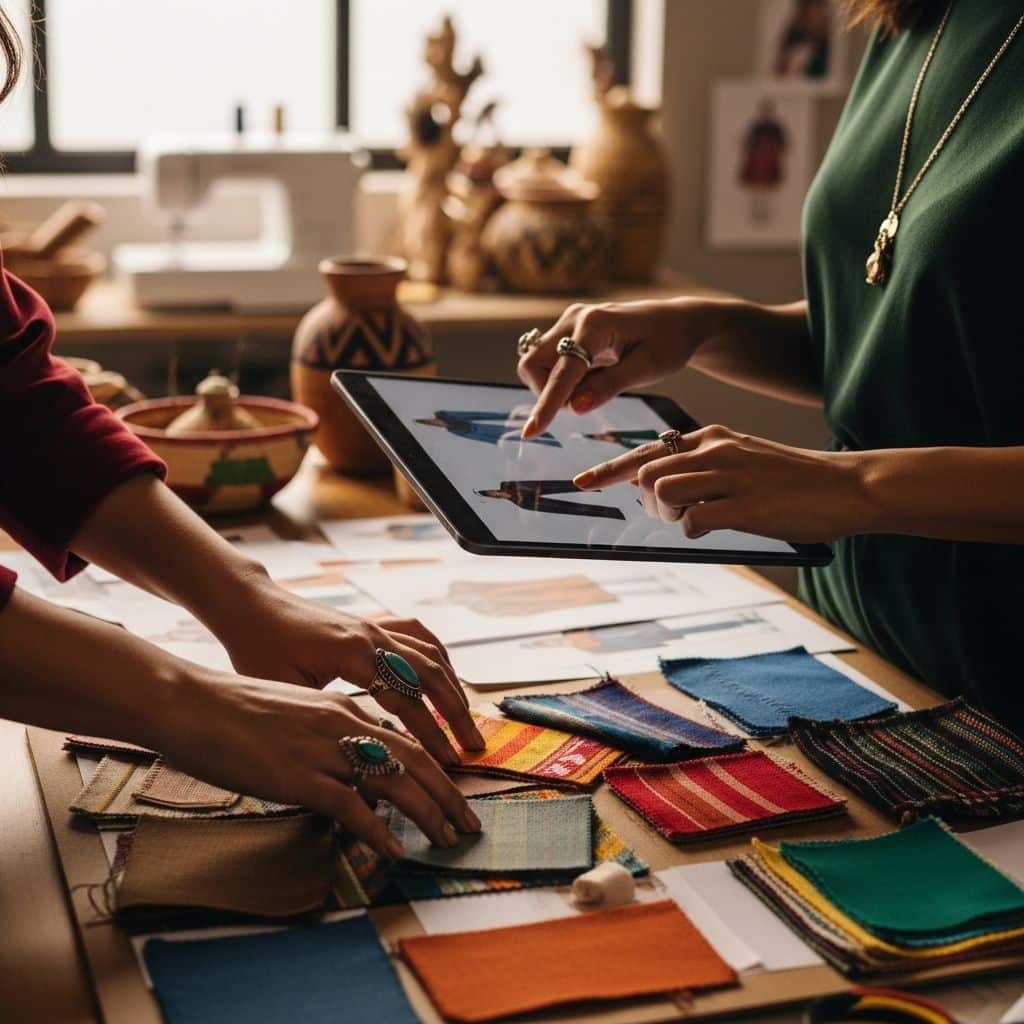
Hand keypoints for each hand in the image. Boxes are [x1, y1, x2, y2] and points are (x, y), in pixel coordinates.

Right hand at [157, 671, 481, 857]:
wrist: (191, 702)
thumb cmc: (233, 711)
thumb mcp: (293, 717)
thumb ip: (324, 740)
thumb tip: (345, 775)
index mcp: (341, 709)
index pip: (405, 741)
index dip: (436, 772)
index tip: (454, 795)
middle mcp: (341, 724)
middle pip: (414, 760)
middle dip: (448, 795)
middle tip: (469, 824)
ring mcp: (321, 749)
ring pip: (393, 781)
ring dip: (427, 813)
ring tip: (447, 839)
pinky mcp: (297, 775)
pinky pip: (350, 805)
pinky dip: (378, 829)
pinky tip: (394, 849)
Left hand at [215, 581, 485, 766]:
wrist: (251, 606)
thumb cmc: (257, 649)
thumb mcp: (282, 690)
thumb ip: (322, 719)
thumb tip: (352, 762)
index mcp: (352, 653)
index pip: (406, 698)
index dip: (431, 733)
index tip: (448, 762)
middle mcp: (372, 635)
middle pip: (432, 674)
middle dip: (456, 713)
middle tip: (473, 747)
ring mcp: (376, 627)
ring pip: (433, 654)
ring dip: (454, 688)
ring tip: (467, 721)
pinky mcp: (374, 625)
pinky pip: (420, 638)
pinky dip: (441, 660)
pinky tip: (448, 680)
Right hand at [517, 298, 707, 436]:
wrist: (676, 322)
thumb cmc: (668, 343)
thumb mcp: (647, 369)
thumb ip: (609, 386)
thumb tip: (575, 408)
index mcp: (595, 325)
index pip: (562, 372)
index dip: (546, 404)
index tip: (531, 433)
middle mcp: (575, 318)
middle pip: (534, 364)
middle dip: (549, 392)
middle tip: (588, 399)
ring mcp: (569, 322)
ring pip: (537, 365)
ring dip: (556, 387)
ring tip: (596, 385)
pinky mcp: (568, 330)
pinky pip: (550, 362)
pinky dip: (564, 379)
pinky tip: (595, 374)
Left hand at [573, 425, 872, 543]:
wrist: (847, 485)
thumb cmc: (794, 479)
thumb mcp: (744, 457)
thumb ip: (704, 465)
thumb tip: (662, 485)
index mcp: (712, 437)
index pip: (647, 451)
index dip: (610, 469)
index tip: (582, 482)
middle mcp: (715, 450)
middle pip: (647, 474)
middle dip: (649, 502)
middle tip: (678, 515)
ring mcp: (728, 476)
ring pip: (663, 493)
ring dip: (670, 516)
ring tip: (700, 520)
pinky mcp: (743, 505)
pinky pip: (692, 522)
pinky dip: (694, 531)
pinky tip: (718, 529)